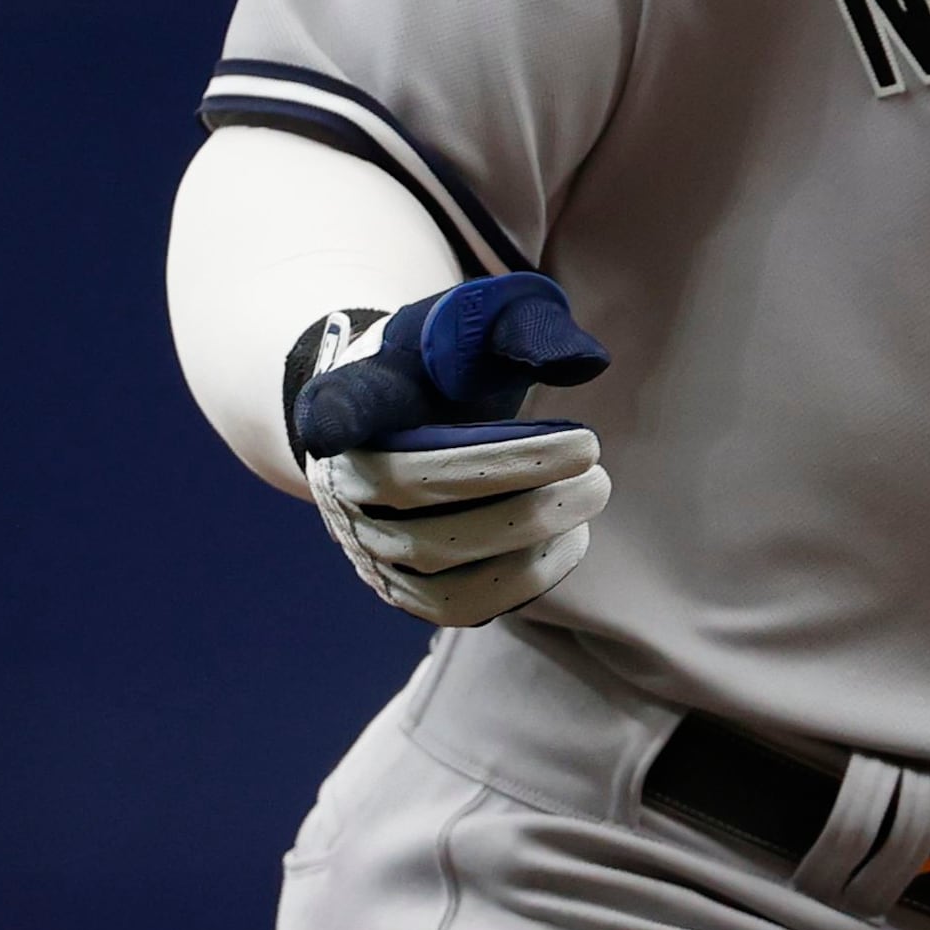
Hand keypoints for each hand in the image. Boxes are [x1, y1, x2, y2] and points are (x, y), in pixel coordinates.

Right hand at [286, 274, 613, 626]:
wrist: (407, 422)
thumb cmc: (445, 367)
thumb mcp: (474, 324)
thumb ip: (522, 325)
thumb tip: (585, 363)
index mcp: (355, 396)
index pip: (337, 404)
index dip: (335, 414)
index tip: (333, 421)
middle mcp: (345, 479)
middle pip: (412, 493)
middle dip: (515, 482)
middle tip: (596, 466)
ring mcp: (367, 543)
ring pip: (435, 562)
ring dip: (525, 537)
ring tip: (589, 497)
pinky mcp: (402, 588)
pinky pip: (456, 605)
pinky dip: (519, 581)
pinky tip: (568, 540)